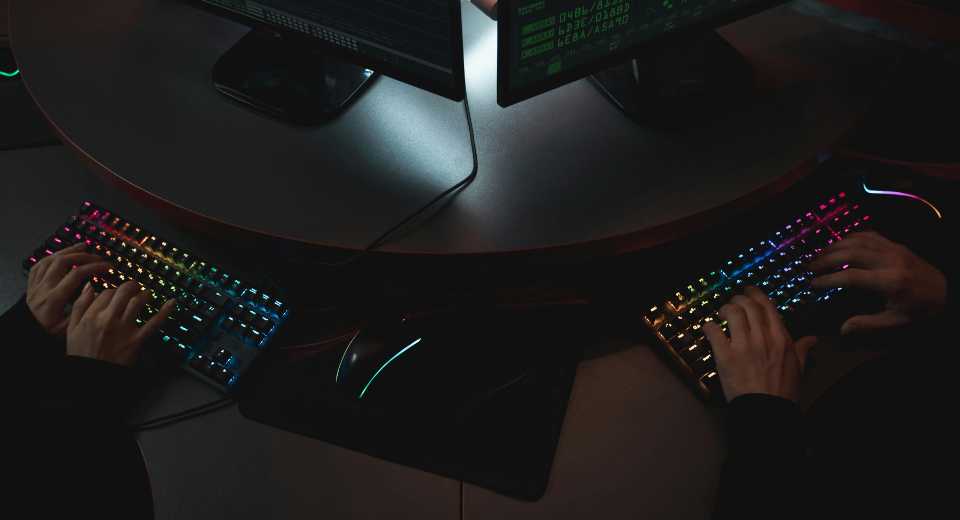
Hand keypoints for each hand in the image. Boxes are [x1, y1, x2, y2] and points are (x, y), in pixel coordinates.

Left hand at [26, 243, 111, 334]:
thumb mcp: (68, 327)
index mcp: (54, 298)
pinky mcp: (31, 282)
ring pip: (51, 259)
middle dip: (83, 256)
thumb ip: (81, 308)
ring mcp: (35, 283)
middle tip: (98, 257)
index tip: (107, 266)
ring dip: (68, 251)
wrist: (26, 332)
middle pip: (63, 262)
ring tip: (83, 247)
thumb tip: (92, 290)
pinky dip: (53, 256)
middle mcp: (43, 287)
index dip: (94, 267)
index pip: (76, 274)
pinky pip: (40, 264)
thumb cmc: (48, 331)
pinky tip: (62, 254)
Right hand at [67, 281, 175, 366]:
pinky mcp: (137, 340)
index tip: (117, 294)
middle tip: (135, 287)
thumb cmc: (82, 354)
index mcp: (91, 316)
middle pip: (124, 292)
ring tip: (147, 294)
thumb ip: (79, 306)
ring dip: (145, 294)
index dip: (113, 290)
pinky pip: (154, 323)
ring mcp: (124, 329)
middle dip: (132, 286)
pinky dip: (165, 311)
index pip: (107, 292)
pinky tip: (172, 302)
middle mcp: (108, 319)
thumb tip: (88, 287)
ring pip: (138, 302)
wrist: (92, 377)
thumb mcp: (71, 329)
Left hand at [703, 286, 816, 402]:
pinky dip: (709, 326)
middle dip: (738, 299)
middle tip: (733, 300)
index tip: (748, 290)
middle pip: (748, 305)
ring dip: (725, 308)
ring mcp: (743, 345)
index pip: (767, 306)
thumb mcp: (798, 369)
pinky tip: (708, 328)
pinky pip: (714, 332)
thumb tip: (812, 339)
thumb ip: (802, 350)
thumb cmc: (783, 392)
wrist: (767, 411)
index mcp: (781, 338)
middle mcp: (763, 337)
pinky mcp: (726, 356)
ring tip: (721, 312)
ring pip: (732, 313)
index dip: (755, 294)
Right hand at [809, 231, 946, 334]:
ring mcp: (893, 249)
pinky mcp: (896, 244)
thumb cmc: (921, 309)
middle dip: (826, 259)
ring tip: (820, 255)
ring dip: (835, 246)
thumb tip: (843, 329)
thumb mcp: (896, 321)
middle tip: (810, 267)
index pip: (851, 276)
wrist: (948, 292)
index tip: (813, 285)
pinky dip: (851, 238)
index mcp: (890, 282)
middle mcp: (890, 261)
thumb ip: (868, 324)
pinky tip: (840, 245)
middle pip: (851, 253)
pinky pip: (869, 235)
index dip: (829, 279)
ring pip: (858, 240)